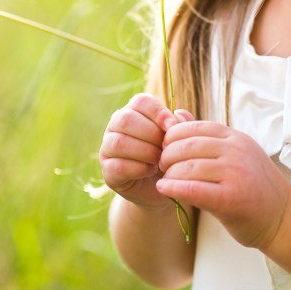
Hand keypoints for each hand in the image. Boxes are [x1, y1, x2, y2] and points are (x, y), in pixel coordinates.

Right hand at [99, 93, 186, 212]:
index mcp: (135, 111)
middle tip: (166, 148)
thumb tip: (178, 114)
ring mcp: (108, 148)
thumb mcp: (180, 140)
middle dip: (151, 134)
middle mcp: (116, 126)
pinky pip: (118, 165)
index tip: (172, 127)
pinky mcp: (107, 171)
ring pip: (119, 142)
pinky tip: (150, 171)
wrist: (163, 188)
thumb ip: (183, 125)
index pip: (141, 101)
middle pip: (126, 119)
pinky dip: (139, 168)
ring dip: (145, 152)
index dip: (158, 112)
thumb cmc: (171, 158)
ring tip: (159, 160)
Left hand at [155, 119, 290, 250]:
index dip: (172, 137)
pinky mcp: (230, 198)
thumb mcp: (235, 154)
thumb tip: (176, 113)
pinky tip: (164, 189)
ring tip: (165, 180)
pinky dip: (173, 188)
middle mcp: (236, 152)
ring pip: (187, 167)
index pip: (193, 128)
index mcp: (236, 138)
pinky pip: (192, 189)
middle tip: (162, 166)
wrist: (282, 217)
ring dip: (169, 174)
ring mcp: (235, 174)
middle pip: (186, 146)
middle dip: (167, 156)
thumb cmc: (254, 186)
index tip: (166, 149)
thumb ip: (206, 136)